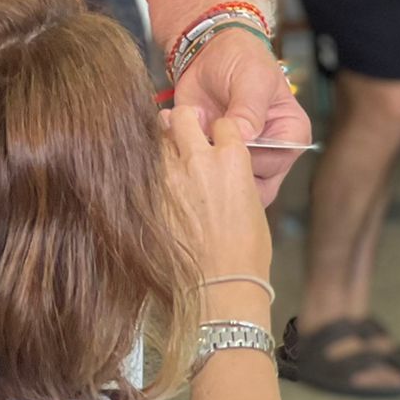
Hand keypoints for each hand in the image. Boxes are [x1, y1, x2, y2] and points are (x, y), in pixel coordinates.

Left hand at [164, 106, 271, 286]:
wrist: (221, 282)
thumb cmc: (246, 251)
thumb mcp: (252, 204)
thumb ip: (235, 177)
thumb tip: (226, 172)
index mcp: (232, 159)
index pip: (224, 124)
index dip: (221, 129)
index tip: (217, 136)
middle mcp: (199, 159)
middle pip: (183, 117)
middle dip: (184, 119)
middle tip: (183, 128)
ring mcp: (170, 175)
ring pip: (158, 136)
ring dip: (163, 139)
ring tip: (166, 148)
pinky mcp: (151, 194)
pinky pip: (147, 167)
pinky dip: (151, 167)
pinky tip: (156, 177)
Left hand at [173, 26, 309, 204]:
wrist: (208, 51)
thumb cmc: (241, 58)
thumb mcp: (252, 78)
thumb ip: (249, 108)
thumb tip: (244, 137)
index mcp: (290, 135)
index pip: (275, 163)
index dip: (250, 158)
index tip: (229, 142)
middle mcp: (269, 151)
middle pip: (253, 183)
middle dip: (225, 170)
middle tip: (203, 147)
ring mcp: (240, 156)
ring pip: (225, 184)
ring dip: (202, 166)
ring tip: (188, 137)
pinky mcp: (212, 156)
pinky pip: (200, 172)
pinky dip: (185, 159)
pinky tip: (177, 136)